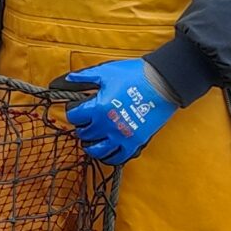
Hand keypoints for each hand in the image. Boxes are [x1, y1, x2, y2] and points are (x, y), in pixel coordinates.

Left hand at [55, 58, 177, 164]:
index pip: (74, 117)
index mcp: (97, 108)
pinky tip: (107, 150)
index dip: (73, 112)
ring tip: (92, 140)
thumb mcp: (105, 73)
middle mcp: (106, 125)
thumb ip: (84, 77)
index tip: (77, 110)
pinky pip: (117, 158)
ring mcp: (120, 136)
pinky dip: (109, 157)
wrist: (162, 82)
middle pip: (84, 134)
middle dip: (82, 128)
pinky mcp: (134, 143)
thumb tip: (68, 79)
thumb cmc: (134, 76)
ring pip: (97, 151)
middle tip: (86, 123)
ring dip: (91, 146)